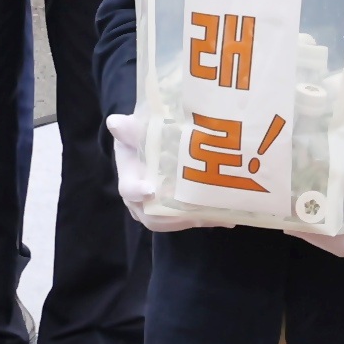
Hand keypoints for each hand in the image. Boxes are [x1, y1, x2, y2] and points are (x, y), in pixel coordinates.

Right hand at [107, 112, 226, 234]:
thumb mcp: (135, 131)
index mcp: (129, 178)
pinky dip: (207, 219)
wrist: (147, 147)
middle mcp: (140, 200)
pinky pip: (189, 220)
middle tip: (195, 213)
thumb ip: (130, 129)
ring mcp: (156, 208)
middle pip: (152, 216)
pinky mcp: (174, 212)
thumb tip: (115, 122)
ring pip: (172, 221)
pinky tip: (228, 217)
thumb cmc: (140, 139)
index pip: (128, 189)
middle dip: (174, 217)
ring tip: (217, 215)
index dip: (137, 192)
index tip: (151, 190)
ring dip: (195, 219)